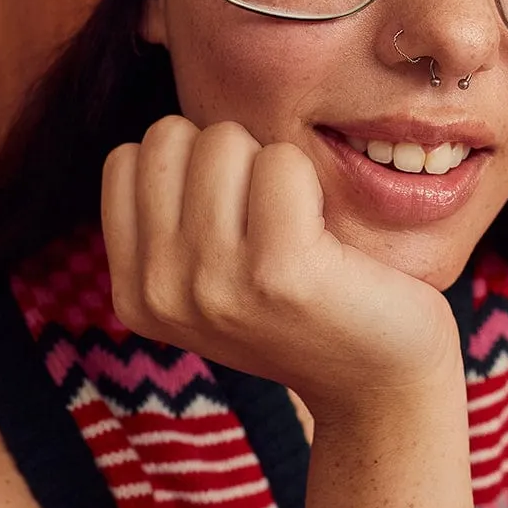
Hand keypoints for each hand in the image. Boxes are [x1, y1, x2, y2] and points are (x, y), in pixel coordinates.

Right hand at [101, 116, 461, 416]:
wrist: (379, 378)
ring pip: (223, 139)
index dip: (189, 162)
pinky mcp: (279, 271)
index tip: (232, 212)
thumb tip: (166, 129)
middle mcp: (160, 292)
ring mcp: (213, 284)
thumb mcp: (210, 274)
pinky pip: (282, 160)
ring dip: (269, 163)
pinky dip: (310, 177)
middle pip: (170, 137)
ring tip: (297, 223)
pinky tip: (324, 231)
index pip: (128, 157)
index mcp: (135, 292)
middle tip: (268, 213)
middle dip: (226, 154)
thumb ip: (173, 217)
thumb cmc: (301, 304)